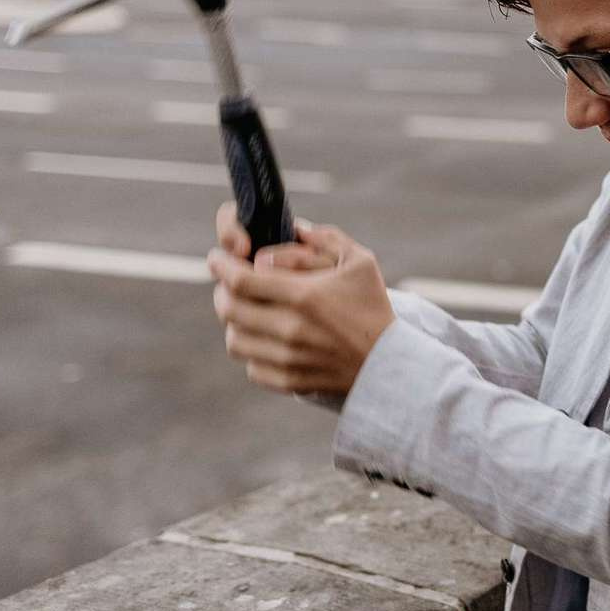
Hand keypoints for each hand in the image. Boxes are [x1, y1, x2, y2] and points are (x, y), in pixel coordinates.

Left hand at [208, 205, 394, 396]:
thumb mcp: (360, 262)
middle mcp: (291, 328)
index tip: (217, 258)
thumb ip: (324, 239)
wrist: (391, 365)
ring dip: (234, 322)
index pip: (240, 279)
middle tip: (230, 283)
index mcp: (304, 295)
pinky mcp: (289, 381)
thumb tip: (291, 229)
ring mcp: (288, 359)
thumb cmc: (373, 307)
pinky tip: (265, 340)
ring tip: (247, 312)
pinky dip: (252, 351)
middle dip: (222, 290)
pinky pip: (251, 367)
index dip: (221, 265)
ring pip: (234, 339)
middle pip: (228, 308)